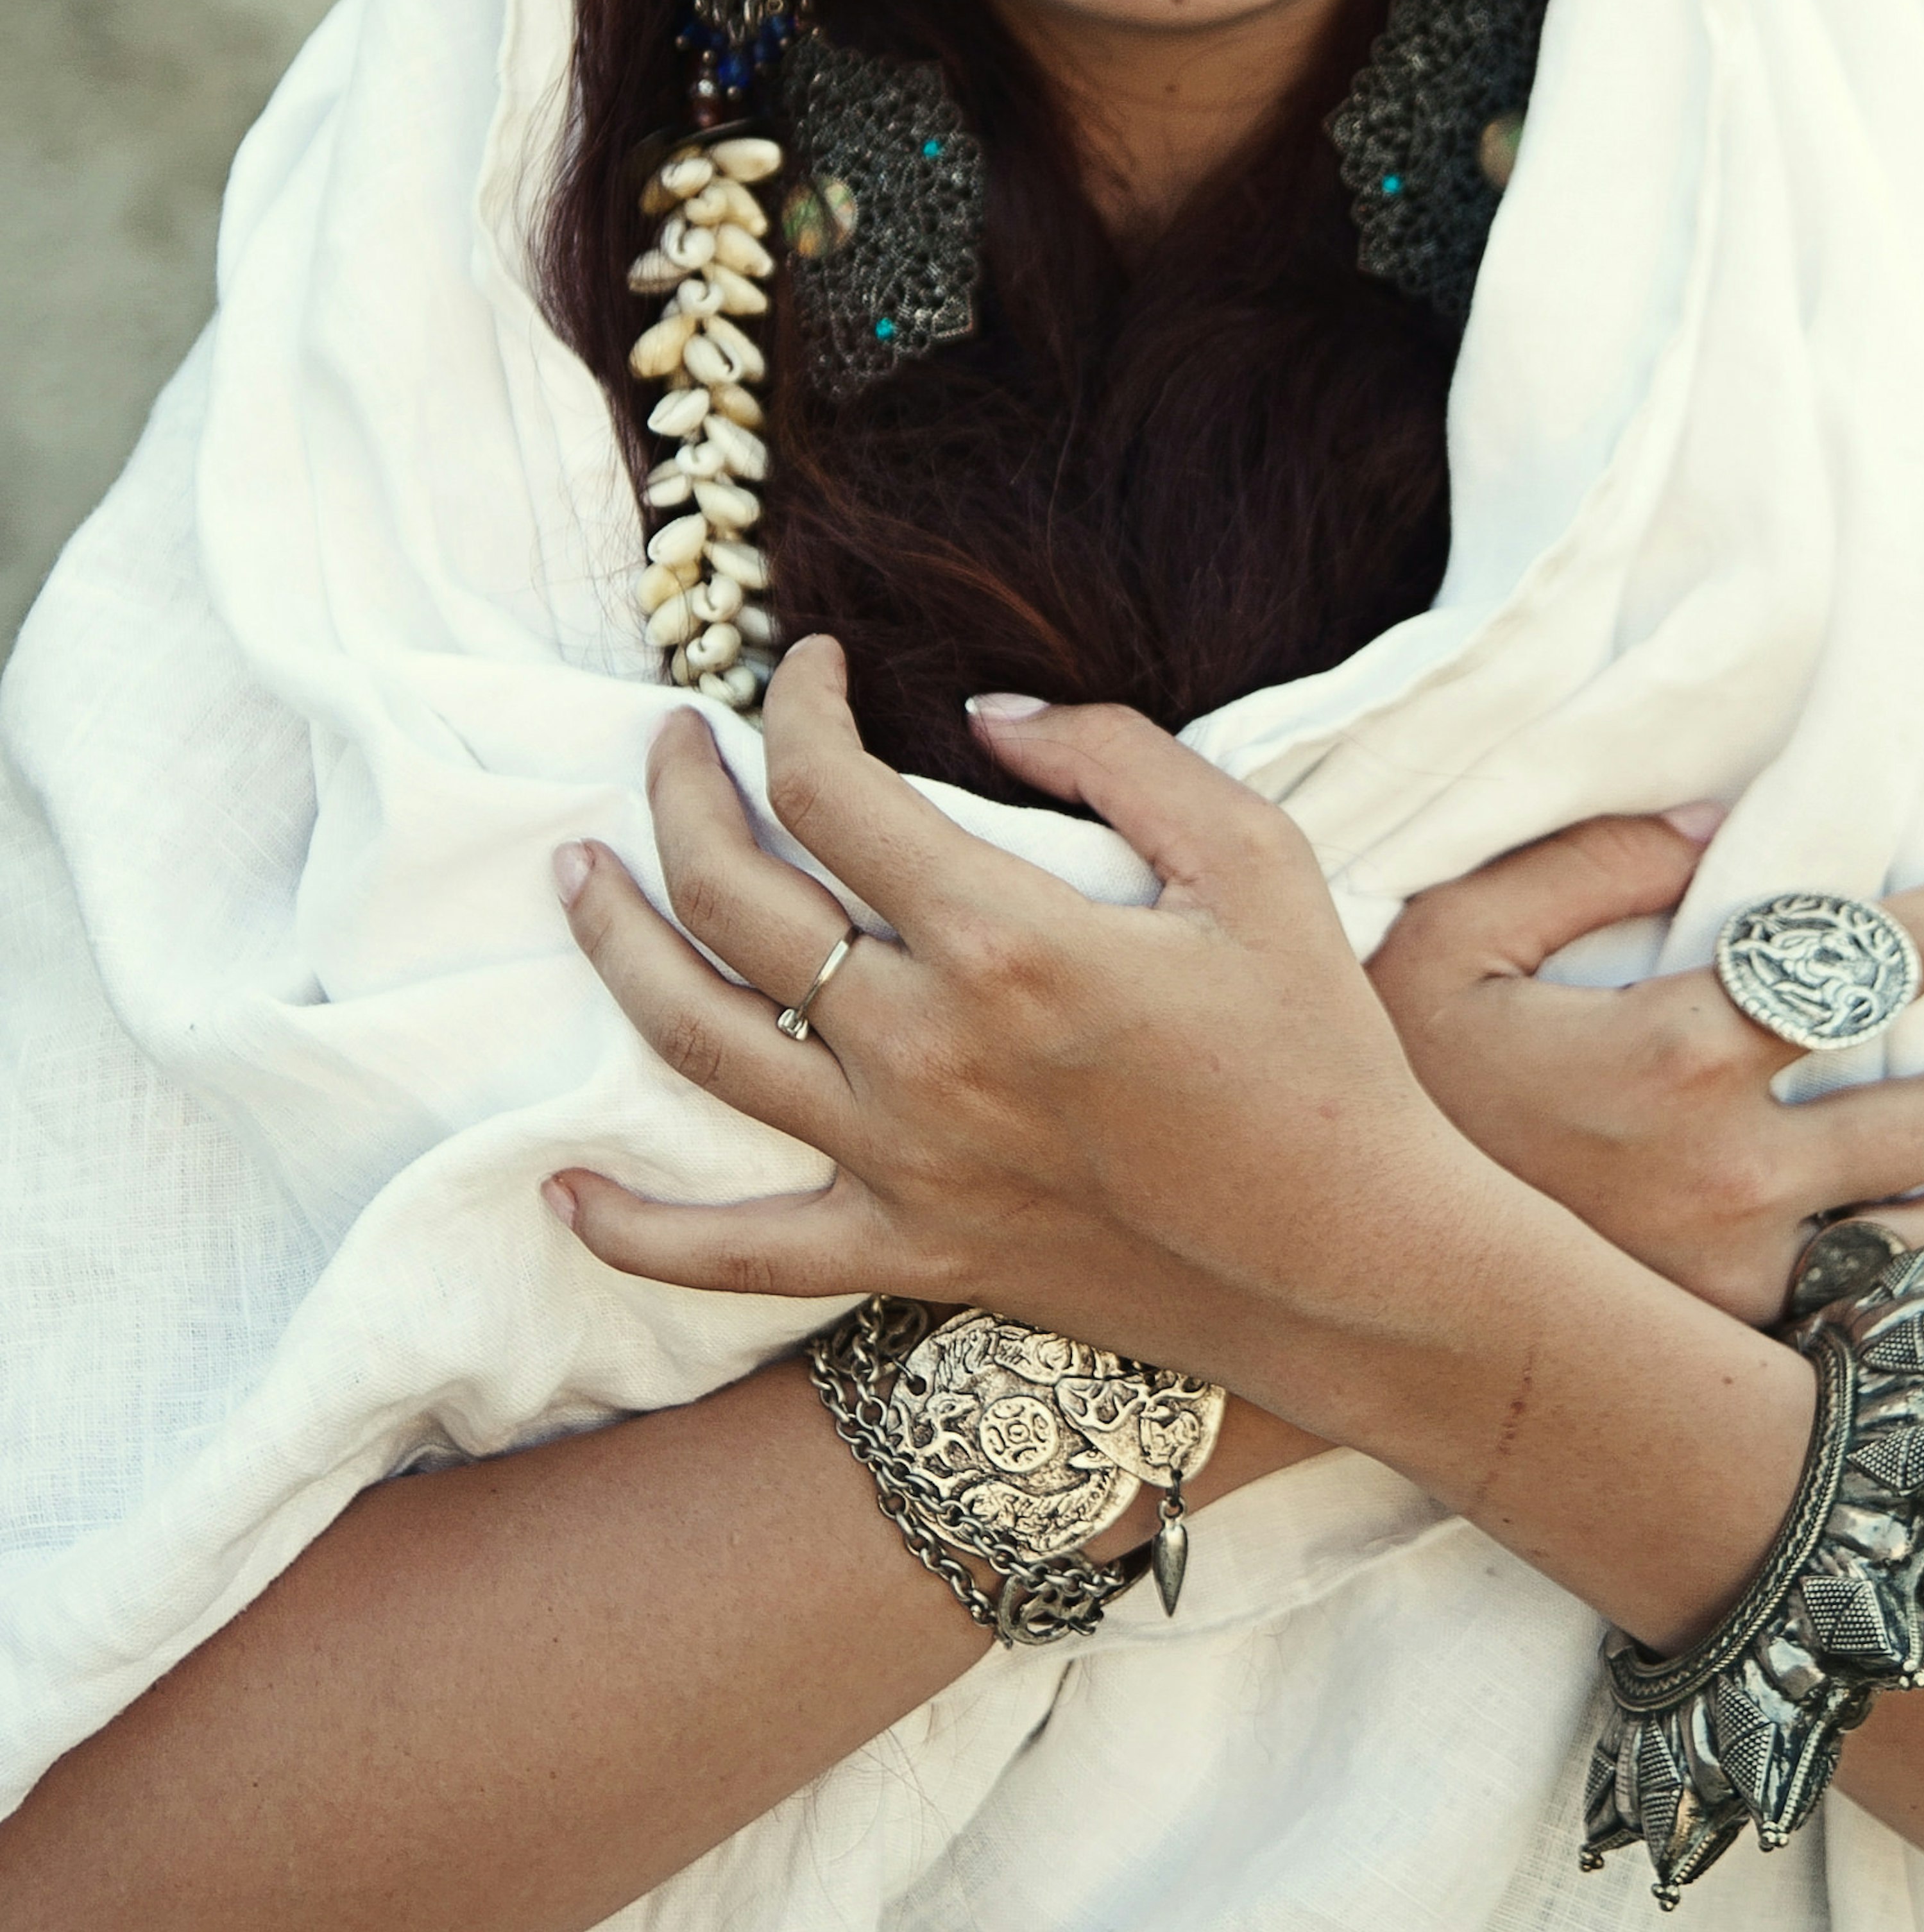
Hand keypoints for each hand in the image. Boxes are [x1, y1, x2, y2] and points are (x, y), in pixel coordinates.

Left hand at [547, 643, 1477, 1428]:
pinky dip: (633, 1229)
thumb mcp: (1254, 858)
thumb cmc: (1317, 1049)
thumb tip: (989, 714)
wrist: (1352, 1262)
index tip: (804, 668)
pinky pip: (731, 1253)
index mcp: (1007, 937)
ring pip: (696, 1043)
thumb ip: (1118, 756)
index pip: (829, 790)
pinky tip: (563, 1188)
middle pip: (734, 899)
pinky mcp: (906, 1256)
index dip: (793, 708)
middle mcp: (924, 1048)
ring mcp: (901, 1162)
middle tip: (667, 744)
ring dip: (616, 947)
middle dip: (679, 796)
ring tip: (577, 875)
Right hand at [1368, 815, 1923, 1322]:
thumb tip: (1710, 825)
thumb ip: (1583, 862)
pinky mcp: (1712, 1354)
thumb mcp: (1451, 933)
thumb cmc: (1385, 1080)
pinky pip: (1858, 1334)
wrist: (1329, 1267)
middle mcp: (1725, 1174)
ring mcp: (1727, 1280)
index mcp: (1672, 1051)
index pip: (1858, 965)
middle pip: (1918, 1118)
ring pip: (1912, 1242)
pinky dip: (1922, 1306)